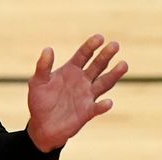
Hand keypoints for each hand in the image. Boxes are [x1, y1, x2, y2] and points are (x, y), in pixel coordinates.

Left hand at [26, 34, 128, 151]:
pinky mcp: (88, 112)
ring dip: (114, 75)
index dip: (91, 46)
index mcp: (70, 71)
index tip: (100, 37)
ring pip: (104, 83)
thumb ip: (43, 66)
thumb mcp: (37, 82)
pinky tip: (107, 102)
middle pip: (97, 66)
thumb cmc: (40, 100)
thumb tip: (48, 48)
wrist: (42, 125)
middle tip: (115, 44)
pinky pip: (98, 107)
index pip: (83, 55)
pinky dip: (103, 105)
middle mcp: (82, 81)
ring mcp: (87, 96)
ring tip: (124, 64)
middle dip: (106, 55)